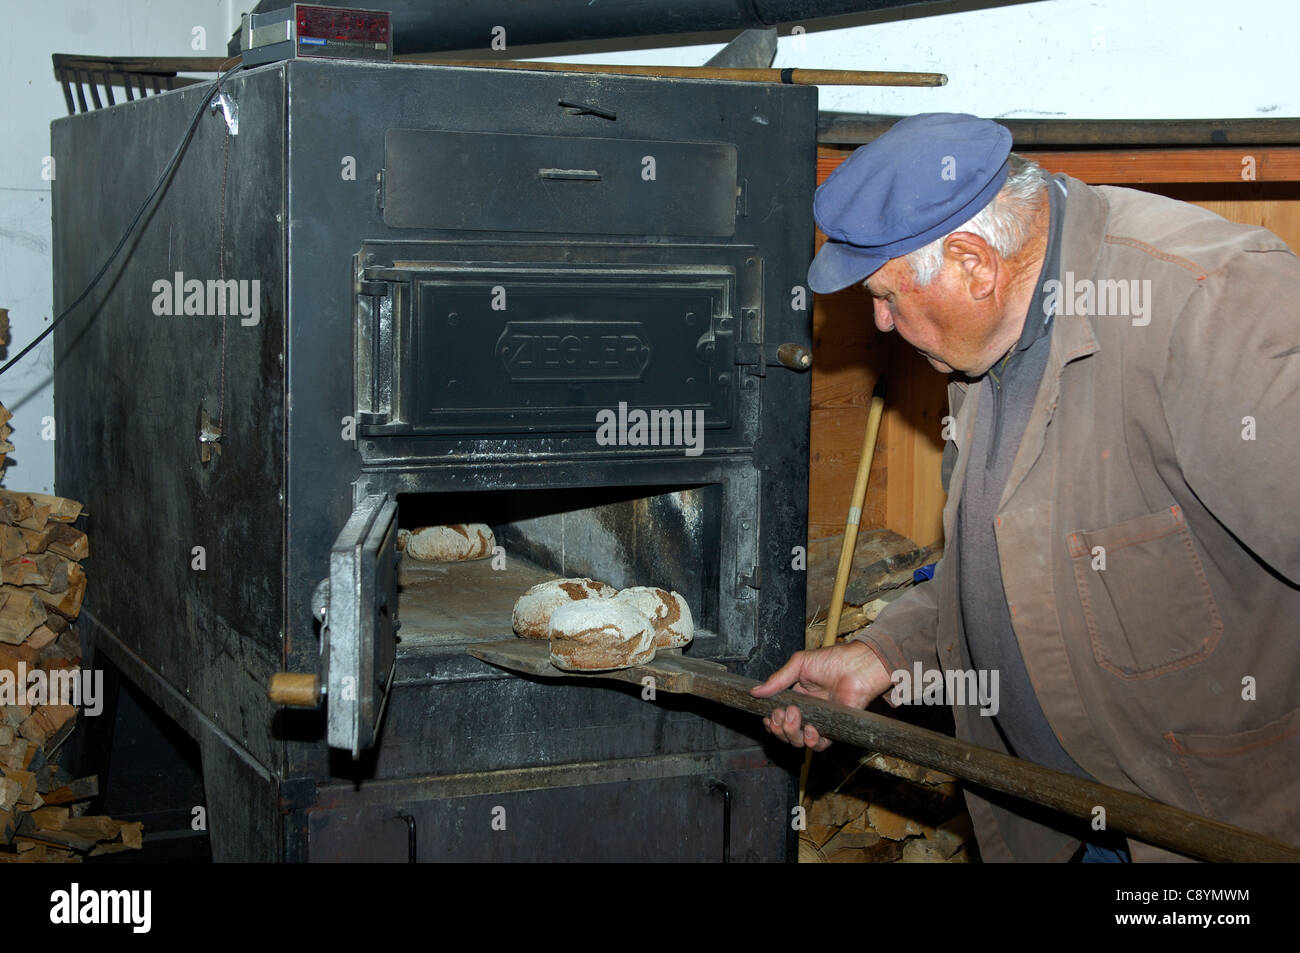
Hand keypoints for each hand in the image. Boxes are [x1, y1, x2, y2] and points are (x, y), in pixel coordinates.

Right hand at [750, 640, 893, 750]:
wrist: (857, 666)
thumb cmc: (833, 660)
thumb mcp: (799, 664)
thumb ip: (777, 680)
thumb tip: (754, 692)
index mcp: (797, 697)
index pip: (777, 717)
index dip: (770, 721)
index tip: (767, 716)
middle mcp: (807, 712)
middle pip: (784, 732)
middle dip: (778, 726)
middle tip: (783, 713)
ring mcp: (820, 721)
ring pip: (798, 741)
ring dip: (791, 733)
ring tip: (795, 716)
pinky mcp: (834, 729)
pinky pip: (819, 745)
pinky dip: (811, 742)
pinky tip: (810, 730)